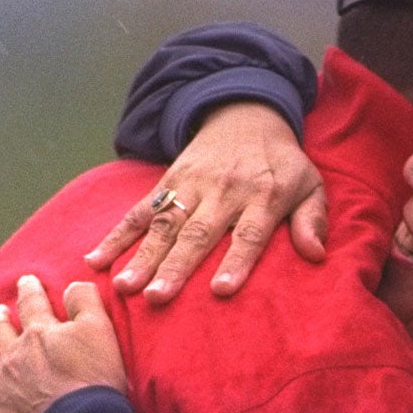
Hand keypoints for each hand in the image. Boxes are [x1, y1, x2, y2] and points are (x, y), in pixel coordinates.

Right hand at [85, 103, 326, 304]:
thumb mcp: (310, 184)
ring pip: (164, 224)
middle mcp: (223, 191)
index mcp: (262, 196)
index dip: (236, 261)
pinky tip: (96, 259)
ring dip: (142, 255)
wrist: (246, 114)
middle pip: (198, 233)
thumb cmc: (281, 163)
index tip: (219, 291)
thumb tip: (316, 254)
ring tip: (125, 286)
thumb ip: (313, 219)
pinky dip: (115, 234)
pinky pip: (139, 210)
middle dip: (176, 266)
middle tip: (158, 297)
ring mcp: (190, 185)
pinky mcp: (167, 182)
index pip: (249, 234)